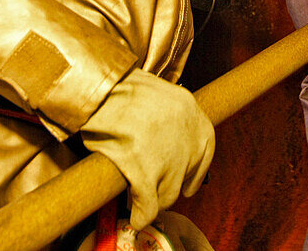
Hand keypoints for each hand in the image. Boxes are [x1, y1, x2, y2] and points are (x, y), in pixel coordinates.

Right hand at [79, 69, 213, 228]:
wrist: (102, 92)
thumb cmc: (123, 90)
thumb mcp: (160, 96)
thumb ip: (170, 118)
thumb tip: (166, 140)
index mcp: (194, 116)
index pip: (205, 152)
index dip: (194, 171)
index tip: (188, 183)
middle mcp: (188, 140)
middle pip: (184, 176)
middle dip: (169, 184)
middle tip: (154, 185)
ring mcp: (170, 160)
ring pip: (168, 195)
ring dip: (154, 198)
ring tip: (139, 196)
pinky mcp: (147, 175)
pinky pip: (149, 207)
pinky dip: (141, 215)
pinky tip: (136, 218)